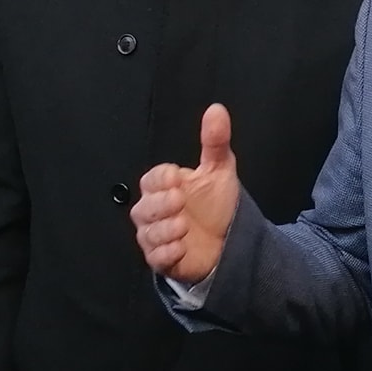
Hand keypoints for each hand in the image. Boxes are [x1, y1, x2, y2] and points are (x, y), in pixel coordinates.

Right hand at [131, 104, 240, 284]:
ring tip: (184, 226)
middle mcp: (155, 212)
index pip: (151, 180)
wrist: (228, 240)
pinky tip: (182, 246)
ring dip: (165, 229)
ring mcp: (157, 237)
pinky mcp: (164, 260)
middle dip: (160, 204)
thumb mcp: (219, 169)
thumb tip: (217, 110)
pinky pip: (156, 258)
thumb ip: (215, 141)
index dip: (161, 179)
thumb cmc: (216, 204)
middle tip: (181, 201)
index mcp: (164, 187)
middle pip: (143, 207)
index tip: (177, 178)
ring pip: (147, 234)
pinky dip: (168, 253)